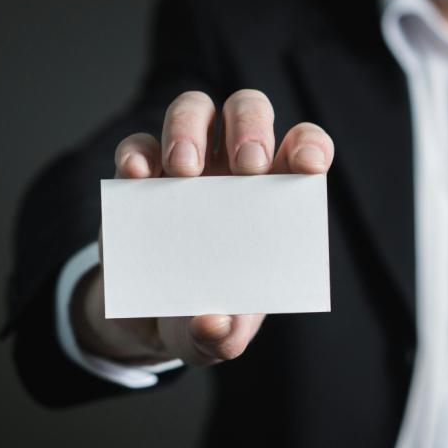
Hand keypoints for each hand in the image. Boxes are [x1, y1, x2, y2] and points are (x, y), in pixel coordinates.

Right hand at [71, 89, 334, 366]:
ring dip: (190, 129)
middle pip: (248, 111)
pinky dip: (137, 153)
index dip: (310, 146)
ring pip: (194, 110)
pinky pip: (138, 145)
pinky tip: (138, 175)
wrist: (152, 320)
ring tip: (185, 172)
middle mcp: (233, 169)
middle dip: (251, 128)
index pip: (303, 149)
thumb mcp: (218, 337)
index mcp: (273, 197)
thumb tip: (214, 323)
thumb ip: (224, 336)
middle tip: (247, 168)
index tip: (308, 166)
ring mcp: (185, 166)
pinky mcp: (140, 176)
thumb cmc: (205, 315)